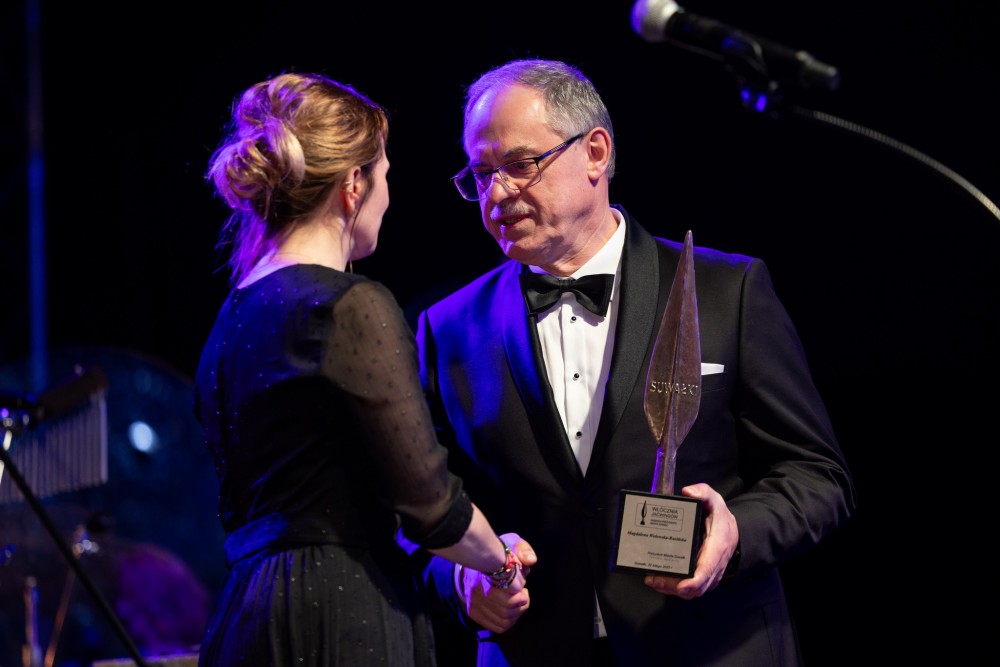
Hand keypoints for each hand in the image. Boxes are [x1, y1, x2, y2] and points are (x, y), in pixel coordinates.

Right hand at [461, 533, 536, 632]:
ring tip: (518, 600)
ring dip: (517, 612)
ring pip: (504, 619)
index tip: (520, 577)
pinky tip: (511, 610)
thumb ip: (523, 549)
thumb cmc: (498, 553)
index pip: (512, 586)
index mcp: (486, 570)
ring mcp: (474, 603)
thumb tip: (530, 561)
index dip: (520, 584)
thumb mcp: (511, 543)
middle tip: (523, 592)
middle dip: (522, 601)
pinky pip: (497, 626)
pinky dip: (510, 621)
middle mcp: (478, 590)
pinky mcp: (474, 612)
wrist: (473, 557)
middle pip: (508, 607)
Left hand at [643, 483, 738, 599]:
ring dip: (670, 589)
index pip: (707, 570)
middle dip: (674, 587)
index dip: (694, 581)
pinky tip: (658, 580)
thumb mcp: (715, 501)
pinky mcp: (703, 577)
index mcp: (717, 548)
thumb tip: (688, 491)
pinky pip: (690, 588)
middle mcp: (714, 566)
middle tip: (653, 580)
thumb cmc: (720, 518)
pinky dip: (673, 587)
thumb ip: (703, 492)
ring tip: (651, 580)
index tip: (682, 586)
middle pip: (696, 586)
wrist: (732, 532)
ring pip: (691, 591)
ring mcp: (709, 575)